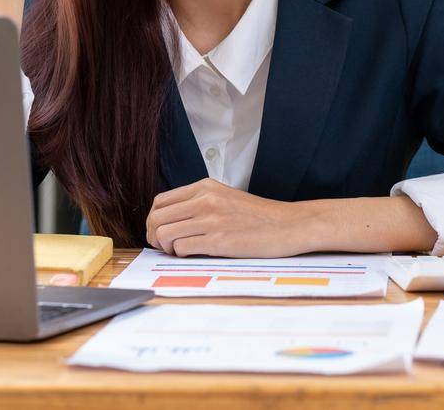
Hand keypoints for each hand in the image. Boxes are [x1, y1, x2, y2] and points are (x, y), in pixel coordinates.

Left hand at [146, 179, 317, 257]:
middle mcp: (204, 200)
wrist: (289, 225)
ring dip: (166, 247)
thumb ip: (199, 203)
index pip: (160, 201)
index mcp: (205, 187)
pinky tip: (193, 255)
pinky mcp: (218, 240)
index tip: (160, 231)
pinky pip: (182, 248)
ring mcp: (211, 219)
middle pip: (157, 217)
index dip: (154, 219)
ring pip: (164, 233)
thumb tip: (171, 220)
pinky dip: (181, 255)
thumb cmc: (259, 216)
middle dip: (154, 235)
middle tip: (163, 246)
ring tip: (178, 251)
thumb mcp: (225, 197)